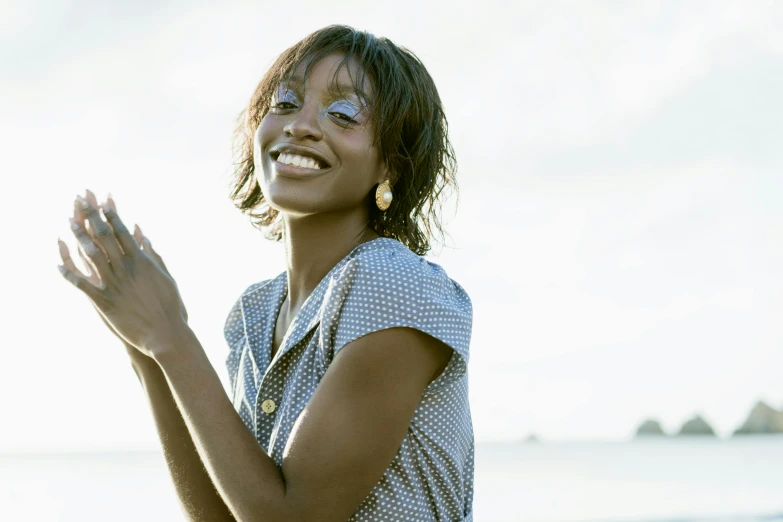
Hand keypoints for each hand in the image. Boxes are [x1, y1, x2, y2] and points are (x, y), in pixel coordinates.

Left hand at [57, 190, 189, 358]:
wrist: (165, 334)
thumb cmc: (170, 307)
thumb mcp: (165, 277)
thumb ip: (153, 256)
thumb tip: (143, 237)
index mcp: (141, 261)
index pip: (122, 232)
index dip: (110, 215)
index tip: (101, 201)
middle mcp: (125, 269)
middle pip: (104, 237)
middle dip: (91, 216)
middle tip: (81, 200)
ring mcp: (114, 284)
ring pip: (91, 255)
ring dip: (78, 236)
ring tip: (68, 221)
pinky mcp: (104, 301)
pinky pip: (82, 284)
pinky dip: (69, 274)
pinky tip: (58, 265)